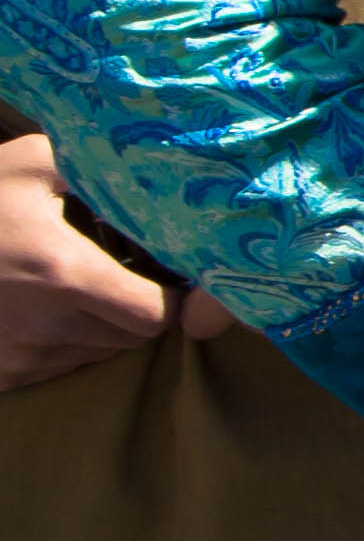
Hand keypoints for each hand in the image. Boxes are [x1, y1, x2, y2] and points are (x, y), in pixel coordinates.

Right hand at [0, 134, 189, 387]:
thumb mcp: (32, 164)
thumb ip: (98, 166)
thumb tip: (155, 168)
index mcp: (65, 275)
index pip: (155, 316)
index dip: (169, 298)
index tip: (162, 275)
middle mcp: (46, 327)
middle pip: (130, 339)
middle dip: (135, 309)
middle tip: (120, 275)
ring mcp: (19, 357)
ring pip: (95, 354)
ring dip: (99, 327)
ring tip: (73, 288)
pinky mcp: (0, 377)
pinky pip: (55, 368)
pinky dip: (61, 344)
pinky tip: (40, 308)